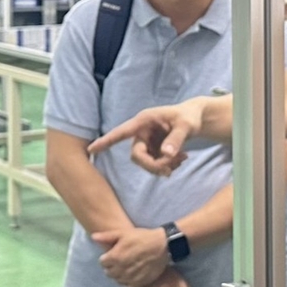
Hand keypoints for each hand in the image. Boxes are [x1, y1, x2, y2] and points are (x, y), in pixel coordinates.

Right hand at [90, 98, 207, 175]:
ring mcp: (146, 142)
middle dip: (153, 165)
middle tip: (172, 168)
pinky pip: (154, 164)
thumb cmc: (189, 117)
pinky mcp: (152, 150)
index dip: (106, 141)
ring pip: (146, 163)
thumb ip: (176, 138)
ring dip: (162, 166)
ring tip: (182, 160)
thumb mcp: (186, 126)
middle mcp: (141, 132)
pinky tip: (180, 160)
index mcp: (143, 121)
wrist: (196, 120)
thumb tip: (166, 154)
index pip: (121, 132)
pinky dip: (167, 166)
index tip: (91, 149)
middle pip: (137, 156)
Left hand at [95, 226, 170, 286]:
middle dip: (112, 267)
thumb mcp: (123, 233)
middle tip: (121, 261)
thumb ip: (107, 237)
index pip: (102, 263)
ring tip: (127, 268)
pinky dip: (128, 283)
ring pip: (118, 281)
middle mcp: (120, 269)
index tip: (114, 254)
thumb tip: (93, 237)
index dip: (107, 258)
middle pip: (109, 273)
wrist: (163, 246)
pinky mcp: (139, 284)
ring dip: (120, 276)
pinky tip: (133, 275)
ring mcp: (130, 278)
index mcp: (114, 257)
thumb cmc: (142, 237)